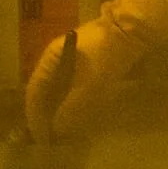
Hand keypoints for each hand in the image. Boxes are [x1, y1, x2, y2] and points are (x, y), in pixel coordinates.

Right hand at [24, 15, 138, 141]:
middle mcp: (57, 58)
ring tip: (61, 131)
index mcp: (51, 58)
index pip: (34, 91)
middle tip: (49, 138)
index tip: (39, 136)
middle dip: (45, 114)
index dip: (34, 115)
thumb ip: (72, 108)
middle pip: (44, 91)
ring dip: (58, 110)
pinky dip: (71, 103)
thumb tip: (57, 129)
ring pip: (59, 90)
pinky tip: (76, 116)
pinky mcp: (87, 63)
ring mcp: (72, 59)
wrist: (133, 30)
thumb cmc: (107, 55)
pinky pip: (72, 87)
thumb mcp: (90, 85)